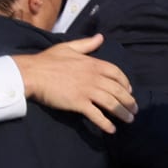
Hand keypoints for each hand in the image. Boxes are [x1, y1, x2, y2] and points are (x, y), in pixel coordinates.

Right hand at [12, 34, 136, 133]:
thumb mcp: (68, 47)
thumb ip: (86, 44)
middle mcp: (94, 77)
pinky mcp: (78, 103)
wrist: (32, 74)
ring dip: (122, 113)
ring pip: (111, 103)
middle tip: (134, 109)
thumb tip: (100, 37)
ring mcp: (87, 91)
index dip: (125, 83)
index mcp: (93, 64)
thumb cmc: (47, 60)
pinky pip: (96, 115)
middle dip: (129, 101)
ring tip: (129, 120)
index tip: (129, 91)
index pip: (117, 73)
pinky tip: (111, 130)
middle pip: (118, 90)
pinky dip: (105, 123)